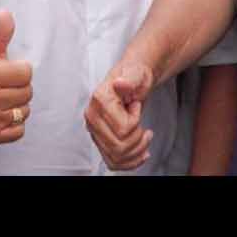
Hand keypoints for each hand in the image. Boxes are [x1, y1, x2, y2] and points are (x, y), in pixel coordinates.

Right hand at [85, 56, 155, 171]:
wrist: (133, 81)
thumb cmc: (135, 77)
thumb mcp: (137, 74)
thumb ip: (130, 80)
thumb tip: (121, 84)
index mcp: (99, 100)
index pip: (123, 129)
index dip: (136, 120)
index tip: (135, 106)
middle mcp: (93, 117)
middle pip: (119, 147)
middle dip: (138, 139)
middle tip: (141, 125)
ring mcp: (95, 131)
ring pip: (116, 158)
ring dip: (136, 152)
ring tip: (144, 137)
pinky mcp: (100, 140)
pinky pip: (113, 162)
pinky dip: (130, 162)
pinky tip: (141, 152)